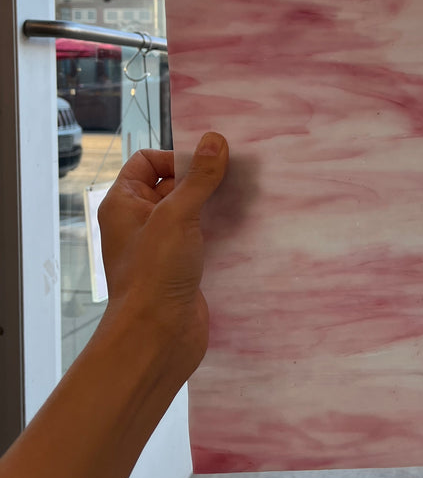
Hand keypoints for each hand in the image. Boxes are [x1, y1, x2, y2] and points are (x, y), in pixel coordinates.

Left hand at [97, 131, 228, 381]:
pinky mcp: (182, 268)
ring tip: (242, 202)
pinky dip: (220, 232)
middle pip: (173, 185)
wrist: (157, 337)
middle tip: (235, 178)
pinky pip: (202, 238)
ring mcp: (161, 246)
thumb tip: (215, 140)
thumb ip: (198, 178)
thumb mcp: (177, 215)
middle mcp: (139, 222)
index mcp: (124, 203)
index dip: (176, 157)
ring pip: (191, 213)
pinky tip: (243, 230)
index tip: (207, 165)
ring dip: (214, 206)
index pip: (147, 161)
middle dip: (202, 180)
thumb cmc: (154, 274)